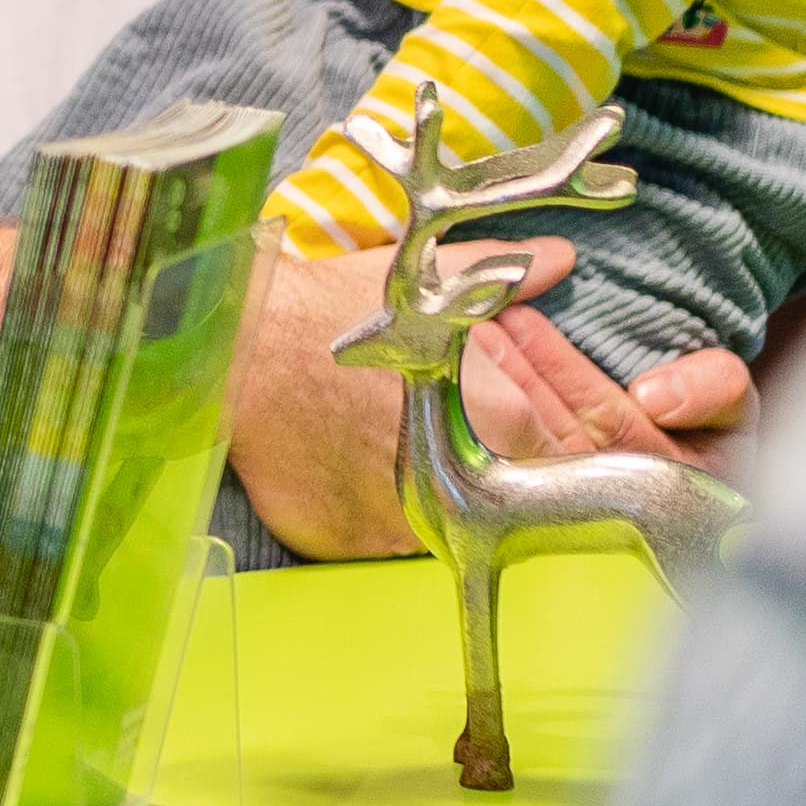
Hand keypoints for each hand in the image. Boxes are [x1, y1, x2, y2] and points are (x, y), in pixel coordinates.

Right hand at [229, 236, 741, 551]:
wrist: (239, 344)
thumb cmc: (335, 309)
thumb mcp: (430, 279)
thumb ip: (506, 277)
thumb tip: (558, 260)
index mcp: (503, 424)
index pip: (567, 469)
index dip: (551, 457)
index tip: (524, 446)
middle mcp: (461, 487)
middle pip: (502, 508)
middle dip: (487, 483)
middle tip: (451, 447)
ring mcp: (400, 523)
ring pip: (439, 530)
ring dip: (430, 505)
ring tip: (388, 455)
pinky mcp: (345, 543)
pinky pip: (376, 544)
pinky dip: (371, 517)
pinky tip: (348, 472)